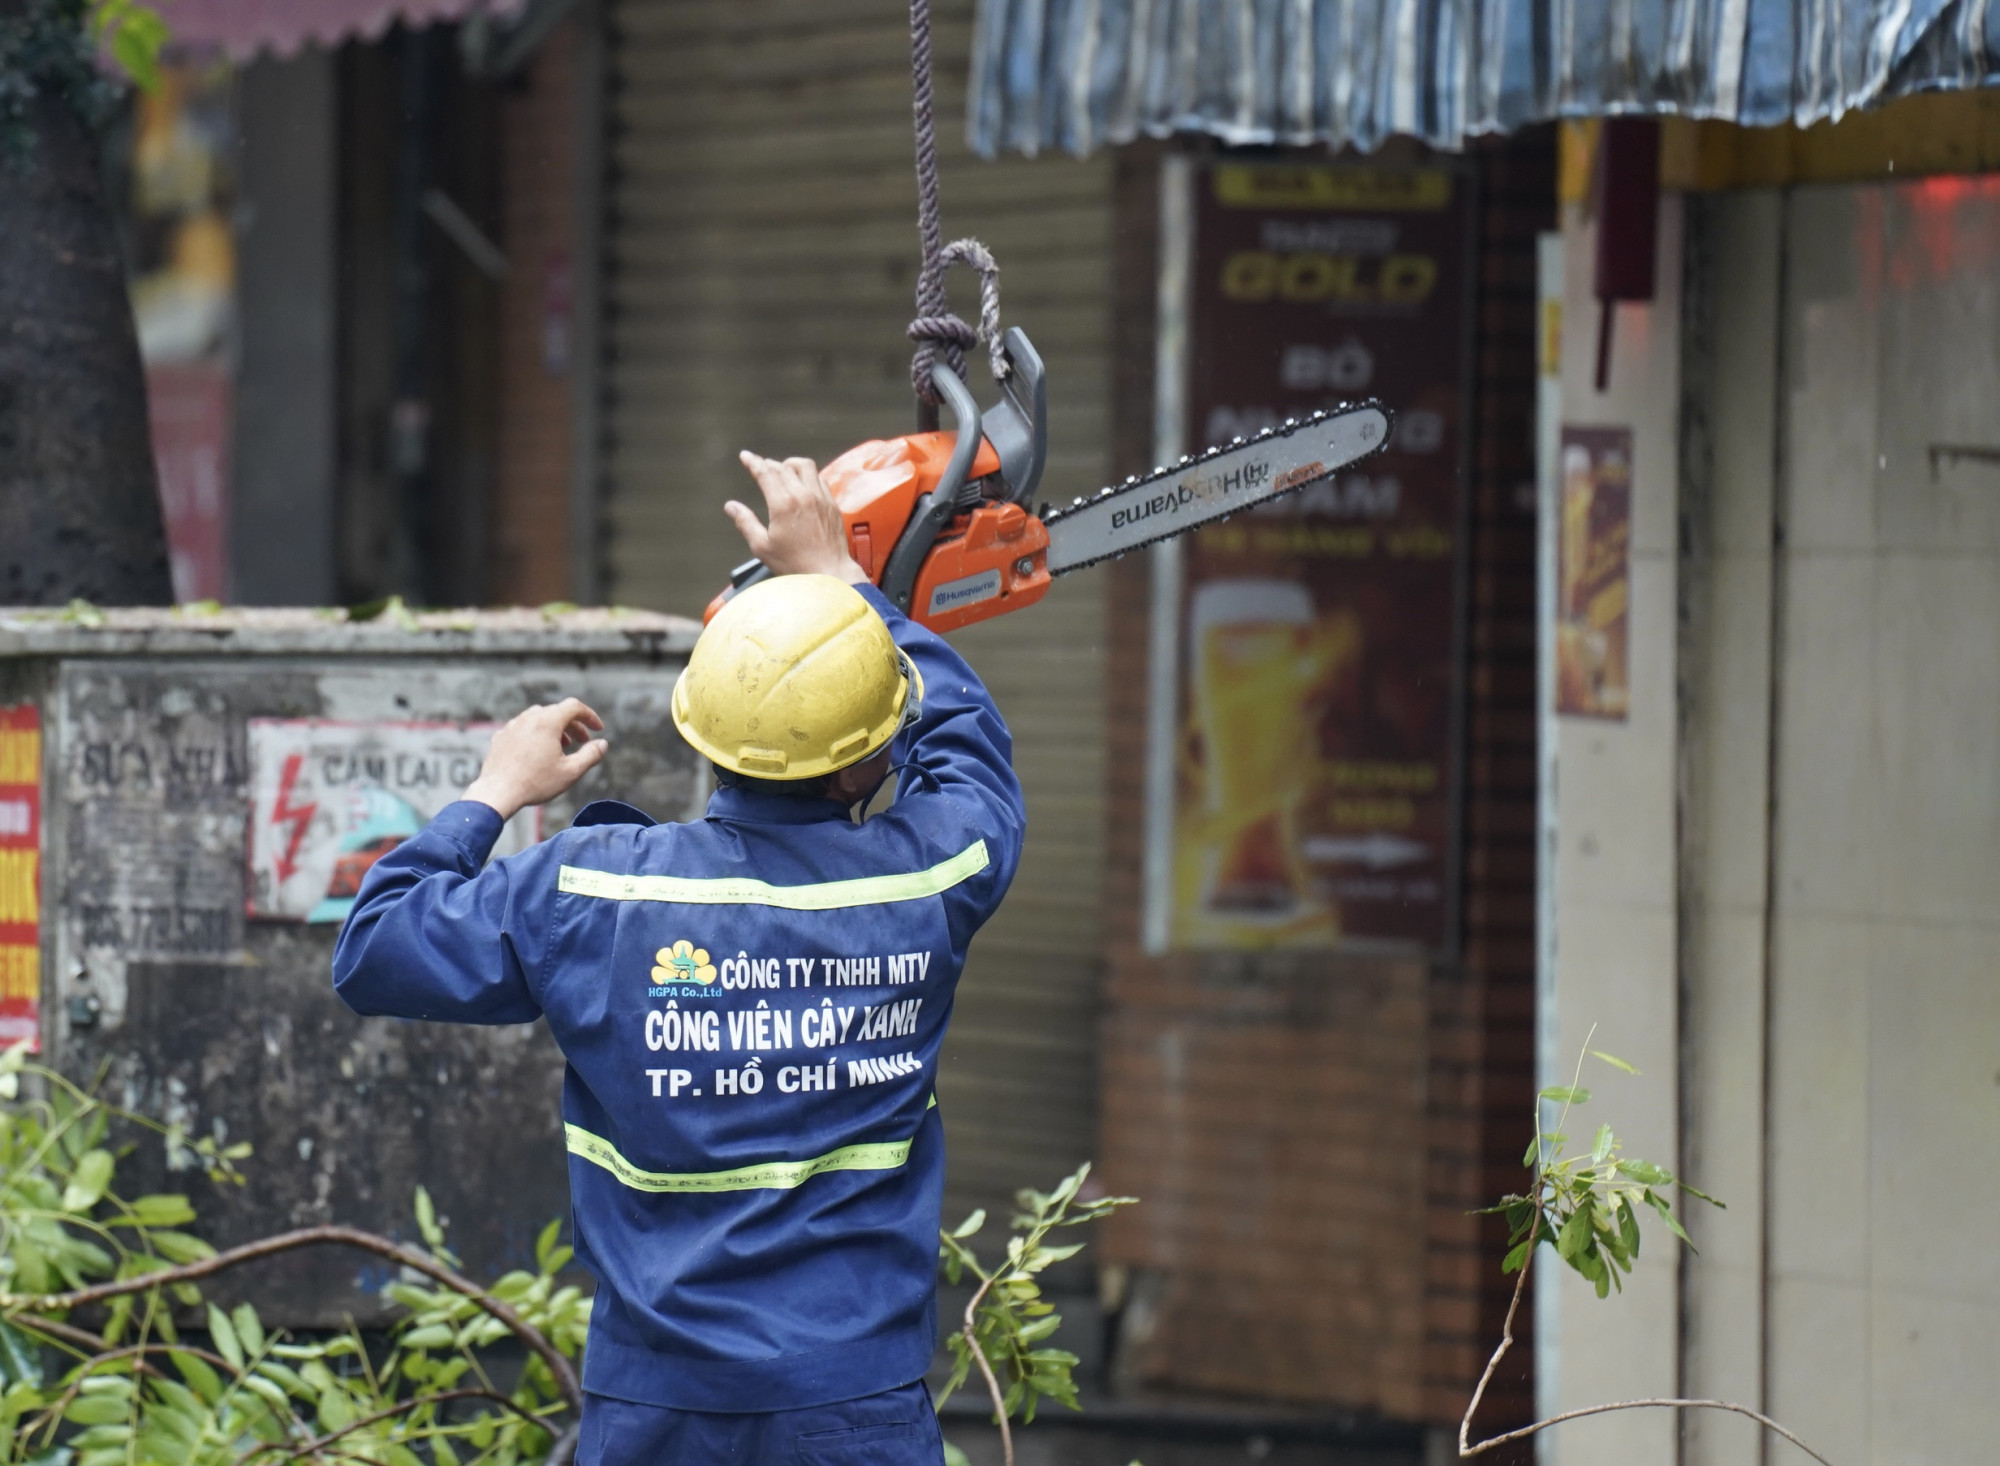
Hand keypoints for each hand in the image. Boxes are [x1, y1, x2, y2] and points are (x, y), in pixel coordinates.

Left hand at [462, 698, 606, 819]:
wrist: (497, 793)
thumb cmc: (535, 783)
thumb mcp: (571, 772)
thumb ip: (591, 755)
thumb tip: (603, 744)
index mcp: (547, 722)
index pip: (574, 706)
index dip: (589, 716)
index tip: (597, 728)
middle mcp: (528, 718)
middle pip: (556, 712)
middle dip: (573, 724)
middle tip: (582, 740)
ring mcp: (512, 726)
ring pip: (538, 718)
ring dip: (554, 728)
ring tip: (560, 746)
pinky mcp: (500, 736)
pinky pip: (522, 728)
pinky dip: (535, 734)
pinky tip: (537, 751)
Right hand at [726, 452, 869, 583]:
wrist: (829, 573)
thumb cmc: (795, 564)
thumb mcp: (762, 546)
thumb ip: (745, 522)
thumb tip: (731, 506)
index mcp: (783, 503)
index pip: (765, 473)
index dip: (753, 462)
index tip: (745, 456)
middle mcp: (803, 495)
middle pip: (783, 467)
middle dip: (769, 464)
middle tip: (760, 466)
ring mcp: (820, 498)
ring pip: (805, 466)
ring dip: (790, 464)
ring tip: (783, 469)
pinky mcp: (832, 504)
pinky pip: (820, 479)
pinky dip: (808, 475)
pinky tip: (803, 483)